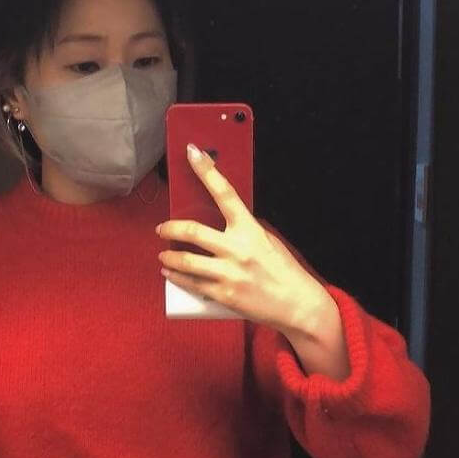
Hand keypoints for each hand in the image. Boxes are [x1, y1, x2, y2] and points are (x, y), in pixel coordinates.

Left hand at [156, 143, 331, 333]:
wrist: (296, 304)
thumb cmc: (282, 270)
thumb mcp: (266, 240)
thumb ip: (242, 229)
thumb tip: (218, 221)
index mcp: (250, 229)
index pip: (224, 193)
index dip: (206, 170)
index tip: (192, 153)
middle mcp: (238, 248)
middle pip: (193, 231)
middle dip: (171, 229)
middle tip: (161, 229)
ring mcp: (229, 273)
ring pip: (186, 261)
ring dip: (169, 257)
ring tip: (163, 255)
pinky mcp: (224, 294)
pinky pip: (192, 284)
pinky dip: (176, 278)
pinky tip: (170, 274)